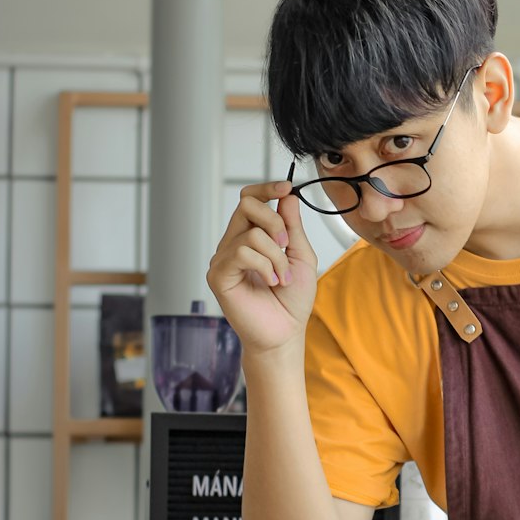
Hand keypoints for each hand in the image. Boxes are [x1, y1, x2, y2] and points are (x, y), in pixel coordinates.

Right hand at [206, 181, 318, 356]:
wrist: (285, 333)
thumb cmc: (292, 300)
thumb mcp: (301, 256)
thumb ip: (293, 226)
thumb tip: (287, 195)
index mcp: (252, 236)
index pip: (250, 200)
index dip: (266, 188)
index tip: (285, 187)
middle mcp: (234, 243)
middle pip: (247, 205)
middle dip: (275, 222)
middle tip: (287, 247)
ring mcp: (224, 259)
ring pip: (250, 234)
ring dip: (276, 256)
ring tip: (283, 277)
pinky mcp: (218, 275)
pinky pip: (242, 254)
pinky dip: (265, 266)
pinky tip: (272, 282)